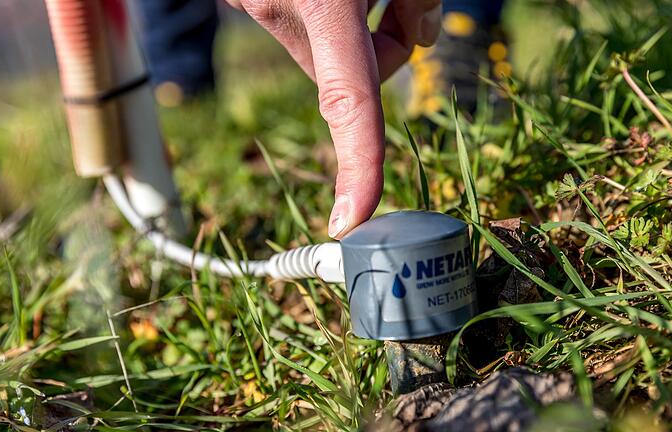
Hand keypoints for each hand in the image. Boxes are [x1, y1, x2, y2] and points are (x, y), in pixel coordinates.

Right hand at [228, 0, 441, 238]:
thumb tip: (422, 37)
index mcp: (322, 1)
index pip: (350, 101)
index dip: (357, 168)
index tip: (349, 222)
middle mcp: (277, 9)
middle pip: (345, 78)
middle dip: (379, 56)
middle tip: (395, 6)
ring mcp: (248, 1)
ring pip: (319, 52)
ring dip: (345, 31)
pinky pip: (294, 26)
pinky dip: (316, 11)